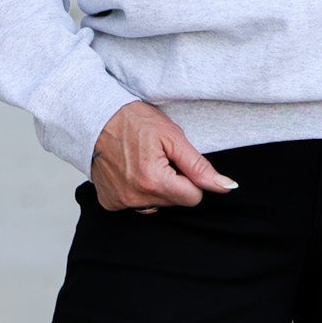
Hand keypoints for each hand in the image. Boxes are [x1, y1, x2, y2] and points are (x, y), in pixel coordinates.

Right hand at [90, 100, 238, 211]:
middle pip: (175, 202)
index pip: (194, 198)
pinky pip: (135, 204)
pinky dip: (136, 190)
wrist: (94, 117)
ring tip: (143, 163)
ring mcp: (120, 202)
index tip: (177, 161)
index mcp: (155, 182)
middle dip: (173, 183)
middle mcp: (136, 198)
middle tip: (158, 158)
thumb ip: (200, 167)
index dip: (191, 178)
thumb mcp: (173, 137)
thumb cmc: (134, 121)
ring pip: (156, 205)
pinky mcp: (109, 202)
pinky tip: (129, 170)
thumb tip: (227, 187)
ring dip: (155, 188)